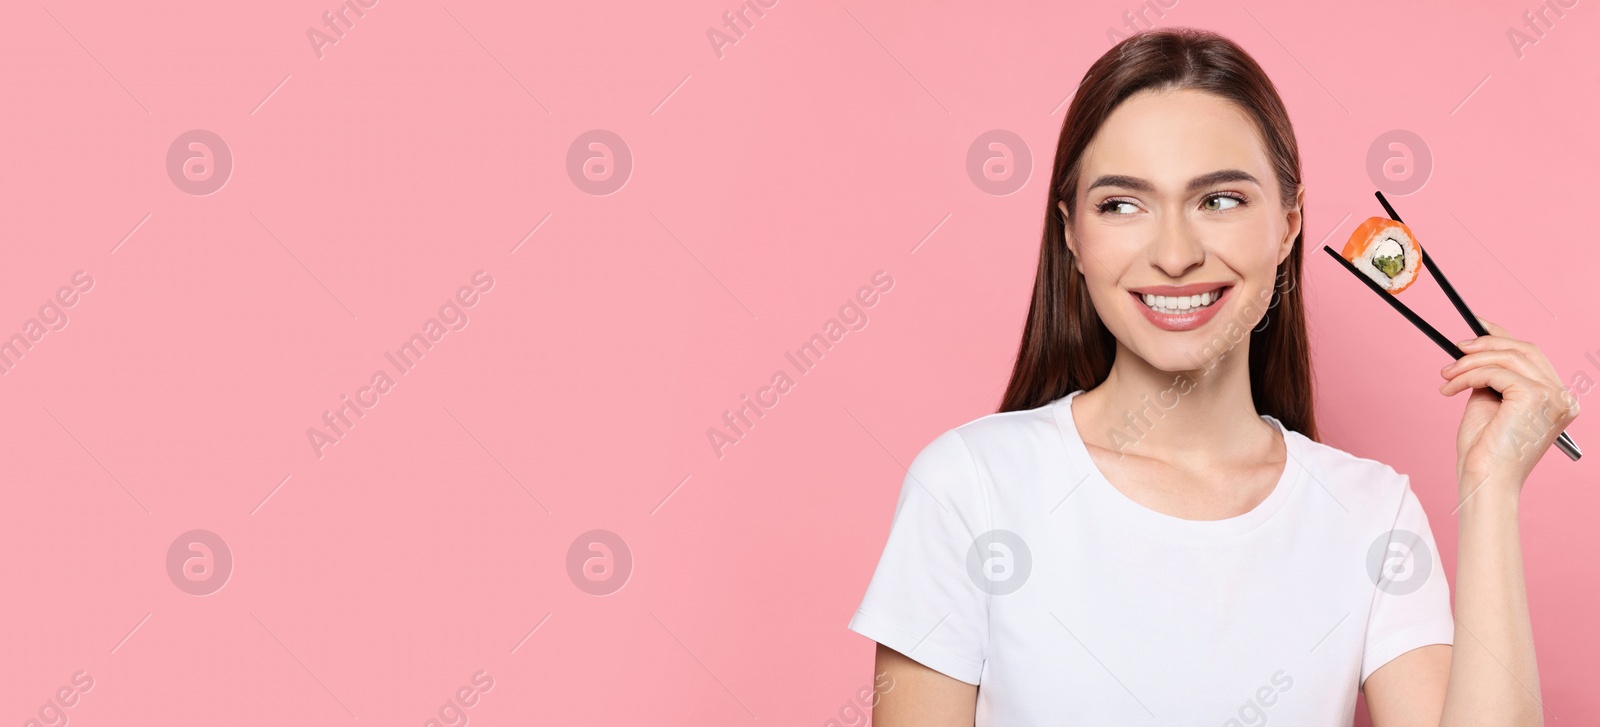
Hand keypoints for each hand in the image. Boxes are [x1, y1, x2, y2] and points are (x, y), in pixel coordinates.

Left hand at [1439, 317, 1579, 490]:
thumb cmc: (1485, 451)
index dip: (1504, 336)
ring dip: (1469, 363)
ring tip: (1446, 376)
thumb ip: (1492, 378)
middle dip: (1486, 343)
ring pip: (1507, 357)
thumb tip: (1474, 351)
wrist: (1484, 481)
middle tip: (1455, 350)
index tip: (1476, 325)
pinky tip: (1451, 388)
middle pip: (1524, 350)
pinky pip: (1495, 372)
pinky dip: (1468, 375)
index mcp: (1557, 400)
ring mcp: (1553, 397)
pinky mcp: (1535, 397)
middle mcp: (1563, 397)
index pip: (1532, 355)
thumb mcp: (1489, 404)